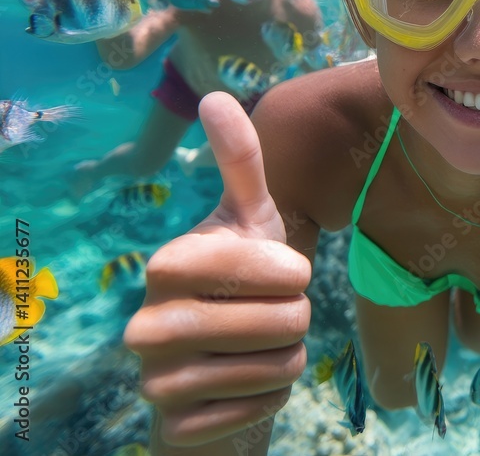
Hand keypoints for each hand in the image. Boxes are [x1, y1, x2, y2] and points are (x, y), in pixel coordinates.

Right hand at [124, 92, 311, 446]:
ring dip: (287, 358)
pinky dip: (268, 398)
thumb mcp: (249, 221)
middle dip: (295, 318)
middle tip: (269, 313)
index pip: (277, 269)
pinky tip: (242, 386)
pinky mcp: (175, 427)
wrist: (213, 365)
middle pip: (287, 321)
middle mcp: (146, 326)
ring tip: (259, 346)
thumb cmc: (241, 281)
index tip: (279, 273)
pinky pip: (261, 412)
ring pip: (280, 368)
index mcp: (168, 264)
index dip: (294, 274)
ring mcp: (156, 382)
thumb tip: (216, 95)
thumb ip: (240, 162)